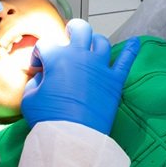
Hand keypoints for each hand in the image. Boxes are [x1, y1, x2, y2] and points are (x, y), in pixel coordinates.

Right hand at [21, 21, 138, 133]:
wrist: (73, 138)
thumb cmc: (49, 119)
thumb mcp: (30, 99)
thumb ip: (35, 82)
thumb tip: (42, 76)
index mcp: (58, 58)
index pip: (46, 45)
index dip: (38, 55)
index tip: (38, 67)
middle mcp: (81, 57)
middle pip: (80, 29)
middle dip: (73, 29)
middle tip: (69, 36)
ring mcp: (100, 67)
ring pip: (101, 42)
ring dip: (94, 41)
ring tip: (90, 46)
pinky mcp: (114, 81)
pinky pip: (126, 60)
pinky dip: (131, 50)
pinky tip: (135, 42)